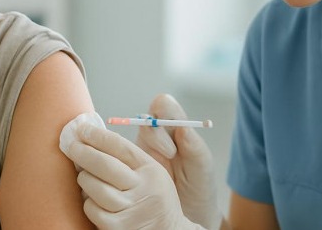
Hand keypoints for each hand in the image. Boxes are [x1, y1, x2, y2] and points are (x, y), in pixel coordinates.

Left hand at [61, 119, 205, 229]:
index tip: (82, 129)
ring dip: (84, 178)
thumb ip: (129, 159)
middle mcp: (143, 189)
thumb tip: (93, 138)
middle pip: (105, 165)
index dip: (98, 136)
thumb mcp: (151, 174)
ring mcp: (131, 210)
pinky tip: (91, 198)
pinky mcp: (119, 227)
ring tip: (83, 175)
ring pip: (95, 187)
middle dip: (83, 152)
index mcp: (151, 170)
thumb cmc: (152, 198)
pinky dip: (87, 202)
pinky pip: (92, 209)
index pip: (120, 147)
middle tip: (70, 145)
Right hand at [136, 94, 221, 229]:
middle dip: (154, 134)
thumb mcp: (202, 169)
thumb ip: (195, 147)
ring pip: (130, 135)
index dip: (163, 113)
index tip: (175, 139)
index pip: (163, 105)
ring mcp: (140, 150)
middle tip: (170, 155)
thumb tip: (184, 128)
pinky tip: (138, 178)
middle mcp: (156, 136)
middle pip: (144, 118)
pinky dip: (123, 161)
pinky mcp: (128, 166)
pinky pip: (118, 155)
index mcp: (176, 129)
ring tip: (158, 169)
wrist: (188, 216)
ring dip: (141, 150)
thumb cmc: (199, 188)